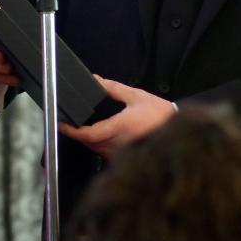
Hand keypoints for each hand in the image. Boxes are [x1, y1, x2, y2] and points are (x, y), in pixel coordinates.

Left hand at [58, 75, 174, 156]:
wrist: (178, 131)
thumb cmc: (161, 116)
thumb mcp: (136, 97)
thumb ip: (114, 88)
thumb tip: (97, 81)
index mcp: (119, 128)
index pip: (88, 133)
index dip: (72, 130)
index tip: (62, 124)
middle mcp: (118, 144)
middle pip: (88, 142)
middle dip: (78, 133)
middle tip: (70, 122)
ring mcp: (121, 154)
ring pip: (96, 149)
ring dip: (88, 140)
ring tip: (83, 128)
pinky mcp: (125, 159)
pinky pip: (105, 154)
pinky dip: (99, 146)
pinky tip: (101, 137)